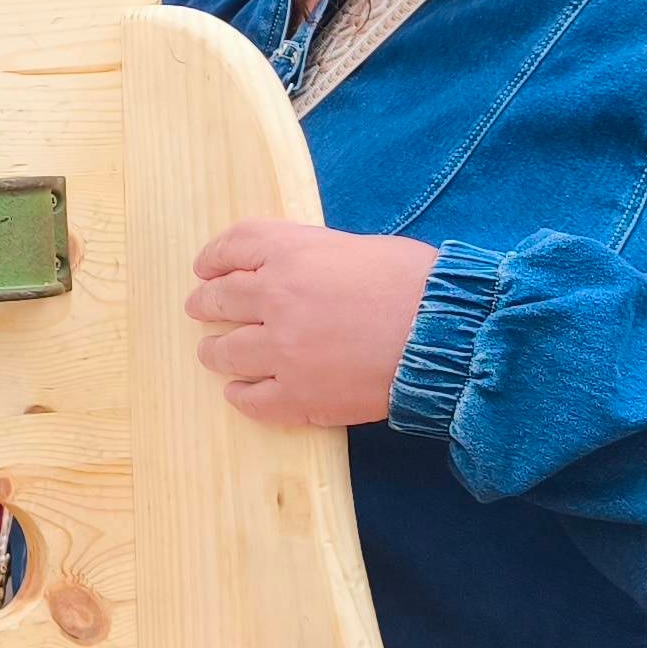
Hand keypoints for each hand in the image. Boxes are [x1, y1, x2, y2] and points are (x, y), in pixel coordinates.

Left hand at [186, 219, 436, 427]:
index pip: (232, 247)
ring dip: (214, 351)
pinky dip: (239, 396)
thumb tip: (293, 270)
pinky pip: (251, 400)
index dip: (212, 257)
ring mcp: (282, 350)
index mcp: (290, 253)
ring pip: (225, 352)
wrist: (447, 336)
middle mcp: (276, 298)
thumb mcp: (357, 247)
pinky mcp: (298, 396)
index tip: (205, 268)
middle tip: (199, 309)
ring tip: (212, 353)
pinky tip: (239, 393)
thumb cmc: (416, 284)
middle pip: (219, 299)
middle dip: (204, 304)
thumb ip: (313, 257)